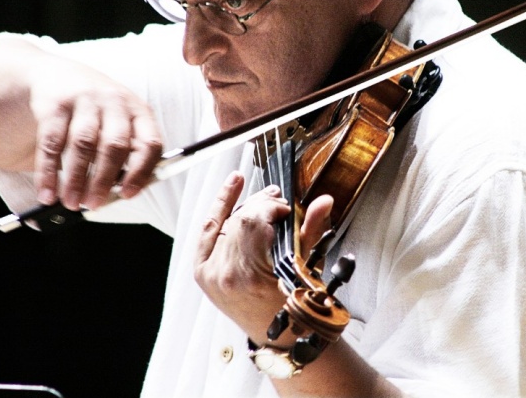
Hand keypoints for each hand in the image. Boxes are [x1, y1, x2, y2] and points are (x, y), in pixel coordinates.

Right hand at [29, 57, 162, 209]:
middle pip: (115, 145)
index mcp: (139, 111)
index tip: (127, 195)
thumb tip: (119, 195)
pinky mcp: (55, 103)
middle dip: (104, 180)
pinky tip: (47, 192)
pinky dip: (48, 172)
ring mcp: (85, 100)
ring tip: (71, 202)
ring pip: (83, 144)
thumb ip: (125, 153)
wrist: (57, 75)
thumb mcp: (119, 123)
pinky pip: (52, 142)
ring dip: (77, 179)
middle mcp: (115, 102)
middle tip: (94, 205)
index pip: (149, 143)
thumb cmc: (97, 111)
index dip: (141, 172)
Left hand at [194, 172, 333, 345]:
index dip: (271, 207)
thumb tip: (323, 200)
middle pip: (238, 220)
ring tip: (262, 199)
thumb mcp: (306, 266)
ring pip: (225, 223)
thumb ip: (312, 228)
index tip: (287, 209)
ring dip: (244, 207)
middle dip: (260, 205)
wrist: (278, 336)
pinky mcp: (202, 273)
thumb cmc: (295, 305)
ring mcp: (210, 274)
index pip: (253, 222)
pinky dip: (219, 210)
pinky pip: (208, 231)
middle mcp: (225, 274)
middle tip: (277, 201)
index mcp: (250, 274)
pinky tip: (231, 188)